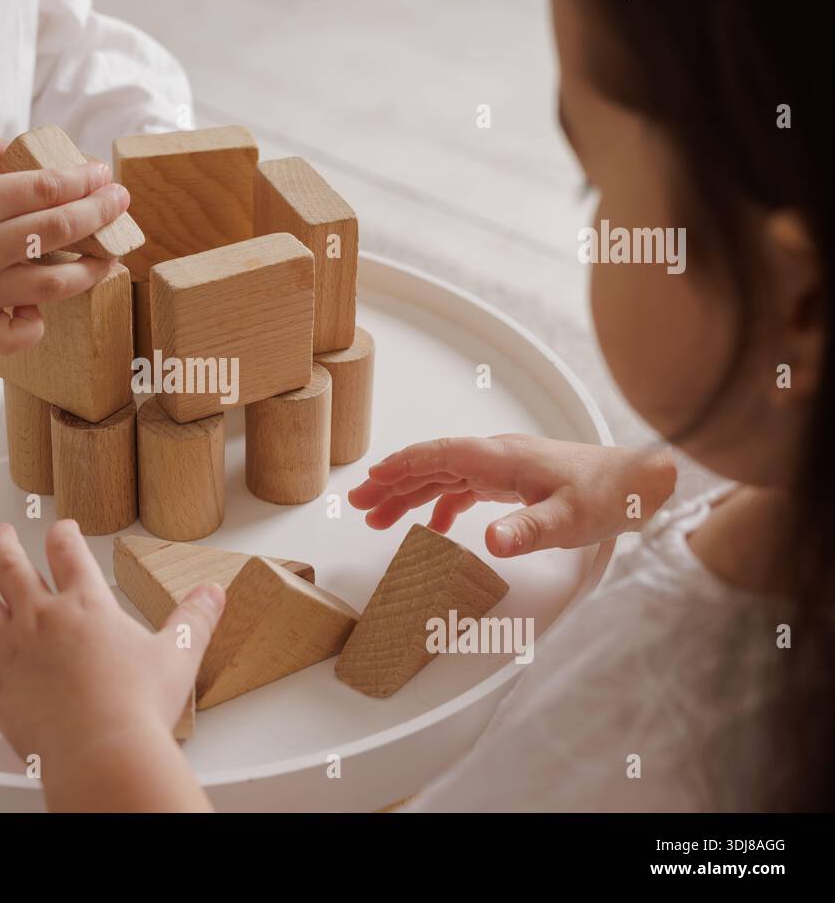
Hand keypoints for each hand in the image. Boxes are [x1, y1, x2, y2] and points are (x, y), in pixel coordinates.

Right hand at [0, 134, 130, 352]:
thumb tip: (10, 149)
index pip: (44, 189)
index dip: (81, 180)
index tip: (102, 174)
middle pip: (57, 231)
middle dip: (98, 215)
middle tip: (120, 203)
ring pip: (48, 284)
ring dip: (88, 271)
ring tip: (109, 260)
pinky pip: (7, 332)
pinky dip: (31, 328)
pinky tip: (45, 314)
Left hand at [0, 520, 220, 811]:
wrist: (104, 747)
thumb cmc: (137, 705)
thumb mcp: (180, 654)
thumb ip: (195, 618)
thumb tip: (214, 592)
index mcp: (85, 604)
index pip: (69, 552)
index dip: (63, 534)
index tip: (61, 527)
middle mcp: (41, 618)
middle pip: (12, 567)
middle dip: (4, 545)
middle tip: (0, 534)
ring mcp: (10, 651)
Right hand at [348, 435, 675, 556]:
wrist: (639, 483)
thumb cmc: (607, 496)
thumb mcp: (569, 519)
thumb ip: (527, 529)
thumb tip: (489, 542)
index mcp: (499, 458)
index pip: (439, 455)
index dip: (402, 467)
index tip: (370, 481)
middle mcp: (494, 457)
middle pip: (431, 465)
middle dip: (392, 483)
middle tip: (357, 506)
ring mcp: (501, 468)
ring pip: (442, 477)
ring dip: (409, 495)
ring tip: (377, 519)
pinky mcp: (510, 482)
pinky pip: (462, 489)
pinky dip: (439, 505)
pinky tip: (431, 527)